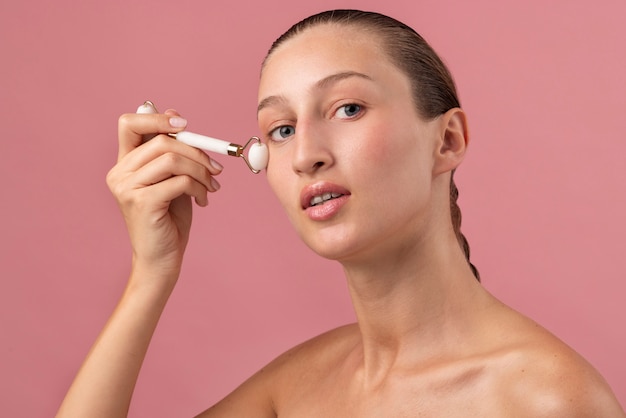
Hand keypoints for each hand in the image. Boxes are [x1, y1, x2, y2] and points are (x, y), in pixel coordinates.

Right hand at [106, 109, 222, 283]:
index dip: (158, 117)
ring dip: (202, 171)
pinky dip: (199, 188)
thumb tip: (176, 115)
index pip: (129, 123)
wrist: (162, 259)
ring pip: (173, 159)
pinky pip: (180, 181)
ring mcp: (127, 187)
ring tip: (212, 186)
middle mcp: (119, 173)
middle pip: (162, 141)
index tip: (185, 124)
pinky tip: (203, 200)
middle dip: (197, 151)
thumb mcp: (171, 179)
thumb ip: (171, 152)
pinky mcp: (142, 202)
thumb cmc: (168, 219)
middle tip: (215, 168)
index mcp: (124, 164)